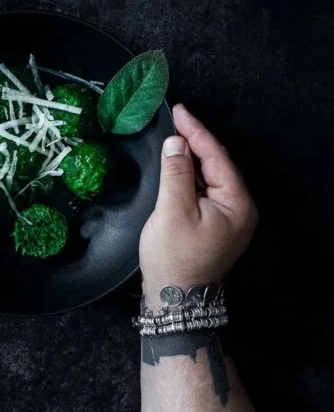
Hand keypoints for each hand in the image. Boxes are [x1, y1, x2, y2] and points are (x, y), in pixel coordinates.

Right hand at [139, 104, 257, 307]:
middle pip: (217, 165)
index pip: (217, 157)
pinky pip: (204, 190)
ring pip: (210, 177)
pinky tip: (176, 164)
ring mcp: (228, 218)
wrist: (175, 300)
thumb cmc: (174, 258)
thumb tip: (176, 143)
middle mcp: (239, 209)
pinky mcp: (214, 225)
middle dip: (196, 141)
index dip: (196, 132)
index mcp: (237, 204)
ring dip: (191, 157)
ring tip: (173, 135)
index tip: (179, 111)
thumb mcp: (172, 210)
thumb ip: (176, 172)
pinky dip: (190, 175)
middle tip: (175, 118)